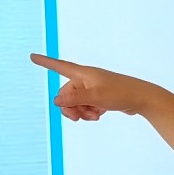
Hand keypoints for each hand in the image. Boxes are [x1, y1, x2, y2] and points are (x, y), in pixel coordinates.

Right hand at [30, 54, 158, 121]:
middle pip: (66, 94)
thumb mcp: (96, 97)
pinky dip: (89, 112)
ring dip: (81, 112)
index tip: (32, 56)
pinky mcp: (99, 97)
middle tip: (79, 119)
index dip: (45, 62)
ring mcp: (92, 88)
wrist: (141, 99)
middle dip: (70, 108)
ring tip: (94, 116)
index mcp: (83, 73)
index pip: (60, 66)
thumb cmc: (120, 93)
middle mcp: (86, 79)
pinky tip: (99, 115)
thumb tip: (56, 100)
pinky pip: (85, 106)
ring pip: (75, 103)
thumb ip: (75, 99)